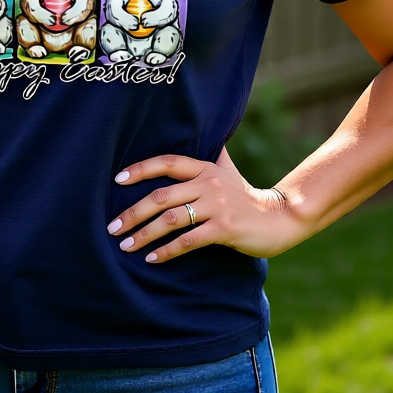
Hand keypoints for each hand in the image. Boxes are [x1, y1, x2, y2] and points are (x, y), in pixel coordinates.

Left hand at [106, 154, 300, 262]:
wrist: (280, 218)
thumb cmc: (246, 197)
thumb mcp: (228, 171)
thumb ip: (212, 156)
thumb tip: (205, 134)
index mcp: (205, 168)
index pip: (167, 162)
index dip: (141, 169)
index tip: (117, 179)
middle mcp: (209, 183)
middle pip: (161, 195)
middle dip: (133, 212)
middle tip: (112, 227)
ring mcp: (217, 206)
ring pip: (171, 219)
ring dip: (144, 234)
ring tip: (126, 246)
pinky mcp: (224, 228)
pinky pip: (188, 240)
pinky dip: (167, 251)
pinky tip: (152, 258)